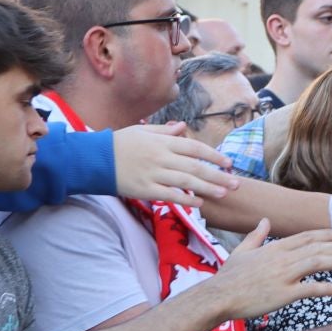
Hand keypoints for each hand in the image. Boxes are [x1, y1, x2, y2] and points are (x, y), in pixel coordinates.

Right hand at [113, 123, 239, 207]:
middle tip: (236, 183)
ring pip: (187, 181)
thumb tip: (183, 127)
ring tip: (224, 193)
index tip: (228, 163)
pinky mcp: (145, 189)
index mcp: (163, 142)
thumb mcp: (142, 131)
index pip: (195, 148)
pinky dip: (186, 199)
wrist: (95, 159)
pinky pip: (170, 195)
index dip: (214, 156)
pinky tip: (199, 203)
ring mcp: (154, 174)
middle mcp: (161, 157)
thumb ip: (164, 131)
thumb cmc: (119, 144)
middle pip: (196, 167)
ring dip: (208, 188)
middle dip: (218, 175)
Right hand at [212, 222, 331, 316]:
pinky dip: (325, 288)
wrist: (218, 296)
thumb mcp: (242, 251)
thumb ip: (256, 235)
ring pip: (317, 263)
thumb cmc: (228, 277)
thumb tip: (264, 221)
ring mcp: (283, 275)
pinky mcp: (283, 294)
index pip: (307, 237)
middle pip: (317, 248)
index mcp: (274, 248)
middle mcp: (282, 258)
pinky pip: (309, 289)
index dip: (327, 235)